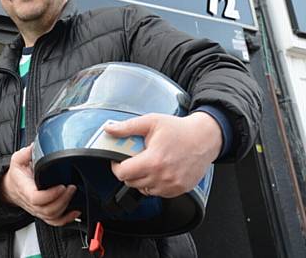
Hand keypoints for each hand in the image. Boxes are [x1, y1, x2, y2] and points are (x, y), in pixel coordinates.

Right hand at [0, 144, 80, 225]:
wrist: (11, 188)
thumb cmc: (17, 175)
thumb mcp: (17, 160)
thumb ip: (26, 152)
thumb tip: (35, 146)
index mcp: (25, 189)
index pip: (36, 198)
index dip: (50, 195)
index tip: (61, 185)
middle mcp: (31, 203)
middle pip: (48, 210)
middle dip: (63, 199)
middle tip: (71, 187)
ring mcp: (38, 210)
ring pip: (52, 216)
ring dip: (66, 207)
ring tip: (73, 193)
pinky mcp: (44, 213)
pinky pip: (55, 222)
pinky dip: (67, 219)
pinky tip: (75, 211)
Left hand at [105, 112, 221, 197]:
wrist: (205, 138)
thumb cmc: (179, 130)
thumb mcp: (151, 122)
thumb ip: (127, 127)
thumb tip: (109, 129)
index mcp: (153, 160)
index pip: (123, 173)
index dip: (116, 166)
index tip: (118, 160)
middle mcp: (162, 176)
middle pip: (131, 183)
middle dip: (128, 171)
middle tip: (133, 159)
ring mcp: (172, 185)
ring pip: (143, 189)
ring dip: (141, 179)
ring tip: (147, 164)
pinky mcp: (179, 190)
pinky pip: (158, 193)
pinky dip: (154, 184)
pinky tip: (158, 171)